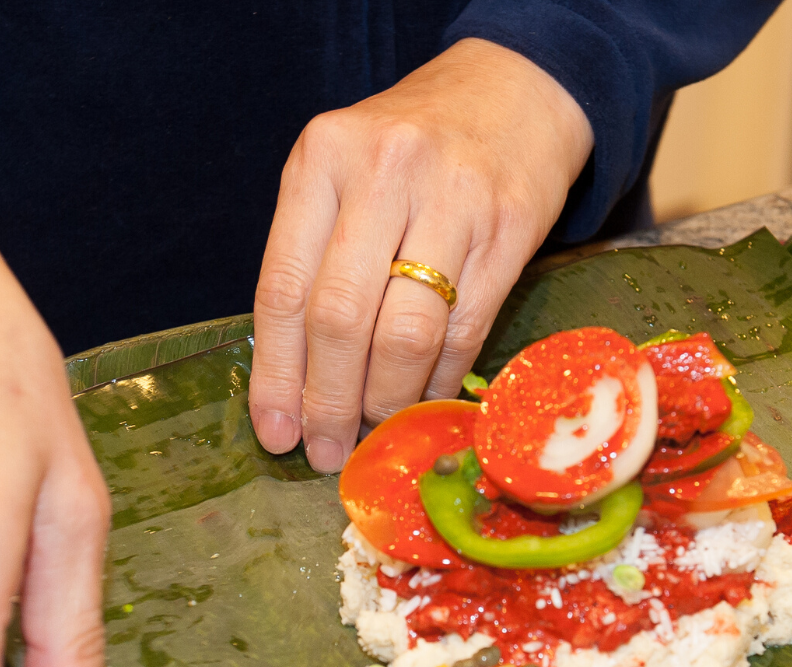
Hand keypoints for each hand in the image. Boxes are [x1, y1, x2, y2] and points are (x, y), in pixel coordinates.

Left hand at [249, 38, 593, 472]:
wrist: (516, 91)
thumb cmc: (413, 150)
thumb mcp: (344, 177)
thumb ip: (315, 260)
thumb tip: (295, 385)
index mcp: (323, 160)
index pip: (283, 287)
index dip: (277, 374)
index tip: (275, 433)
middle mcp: (383, 172)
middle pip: (340, 317)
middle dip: (329, 401)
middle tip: (326, 450)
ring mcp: (452, 199)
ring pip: (405, 334)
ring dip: (386, 399)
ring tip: (376, 427)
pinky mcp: (509, 229)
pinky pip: (465, 329)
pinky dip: (439, 379)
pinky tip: (424, 398)